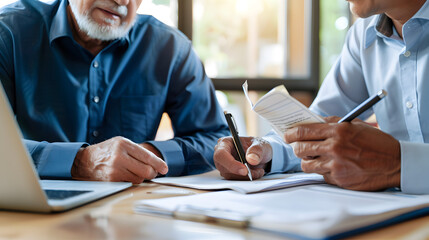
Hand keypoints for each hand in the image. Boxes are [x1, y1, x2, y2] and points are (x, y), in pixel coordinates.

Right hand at [71, 137, 167, 183]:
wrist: (84, 161)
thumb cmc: (106, 152)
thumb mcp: (120, 144)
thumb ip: (137, 151)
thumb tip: (157, 164)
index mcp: (123, 144)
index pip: (147, 156)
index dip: (158, 163)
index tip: (165, 168)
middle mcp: (119, 156)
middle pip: (146, 170)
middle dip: (151, 173)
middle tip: (151, 172)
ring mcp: (114, 169)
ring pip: (139, 178)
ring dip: (140, 177)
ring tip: (132, 171)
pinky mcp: (111, 180)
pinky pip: (130, 184)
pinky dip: (131, 181)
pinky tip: (125, 175)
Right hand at [213, 136, 272, 179]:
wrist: (261, 155)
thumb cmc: (258, 147)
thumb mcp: (260, 145)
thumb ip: (257, 150)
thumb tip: (251, 159)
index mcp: (225, 142)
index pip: (221, 154)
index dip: (231, 163)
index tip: (245, 170)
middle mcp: (222, 154)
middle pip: (223, 167)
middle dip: (240, 173)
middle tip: (256, 172)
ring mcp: (224, 165)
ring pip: (229, 175)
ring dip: (245, 176)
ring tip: (259, 171)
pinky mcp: (228, 173)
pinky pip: (234, 180)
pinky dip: (246, 179)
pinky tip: (256, 173)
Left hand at [284, 118, 400, 190]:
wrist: (395, 163)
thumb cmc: (375, 142)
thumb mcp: (355, 125)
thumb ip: (332, 122)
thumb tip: (312, 122)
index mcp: (337, 131)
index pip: (303, 131)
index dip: (290, 133)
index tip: (286, 135)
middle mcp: (334, 148)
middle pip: (299, 149)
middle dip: (296, 148)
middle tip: (299, 147)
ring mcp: (336, 165)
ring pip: (306, 165)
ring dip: (307, 161)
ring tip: (315, 158)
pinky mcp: (338, 179)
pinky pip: (320, 175)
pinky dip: (323, 171)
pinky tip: (333, 166)